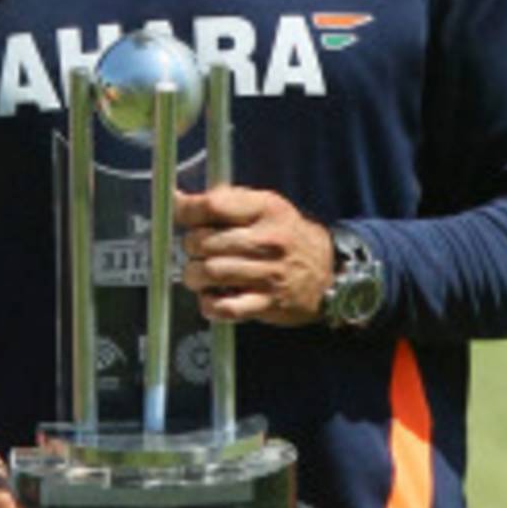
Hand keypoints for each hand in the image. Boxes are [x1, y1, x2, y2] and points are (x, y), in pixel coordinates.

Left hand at [177, 185, 333, 326]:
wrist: (329, 272)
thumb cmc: (286, 236)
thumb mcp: (266, 206)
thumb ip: (227, 201)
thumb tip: (181, 199)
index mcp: (266, 210)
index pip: (213, 205)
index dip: (186, 209)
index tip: (177, 211)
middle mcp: (267, 240)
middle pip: (204, 241)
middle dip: (190, 245)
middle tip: (196, 248)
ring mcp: (268, 274)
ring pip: (209, 273)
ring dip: (194, 275)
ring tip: (200, 273)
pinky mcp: (267, 304)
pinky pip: (225, 308)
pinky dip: (209, 304)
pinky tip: (211, 297)